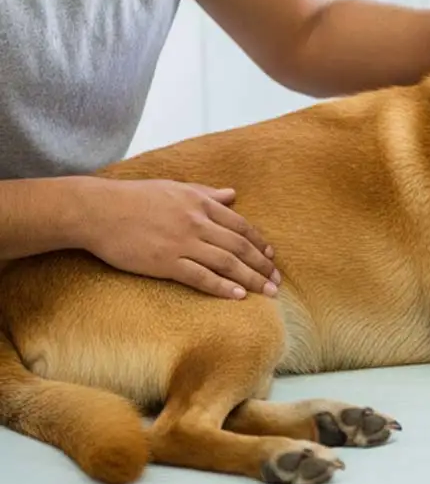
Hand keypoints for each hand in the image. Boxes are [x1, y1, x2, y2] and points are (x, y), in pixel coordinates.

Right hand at [80, 179, 279, 299]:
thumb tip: (233, 194)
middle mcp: (197, 223)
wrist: (99, 211)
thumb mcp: (176, 187)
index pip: (240, 226)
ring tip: (267, 291)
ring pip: (226, 263)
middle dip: (262, 265)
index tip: (271, 256)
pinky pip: (200, 277)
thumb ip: (207, 193)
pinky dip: (222, 287)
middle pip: (239, 247)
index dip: (259, 243)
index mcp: (201, 204)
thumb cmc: (135, 197)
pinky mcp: (165, 263)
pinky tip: (238, 296)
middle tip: (277, 280)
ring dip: (250, 279)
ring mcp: (182, 243)